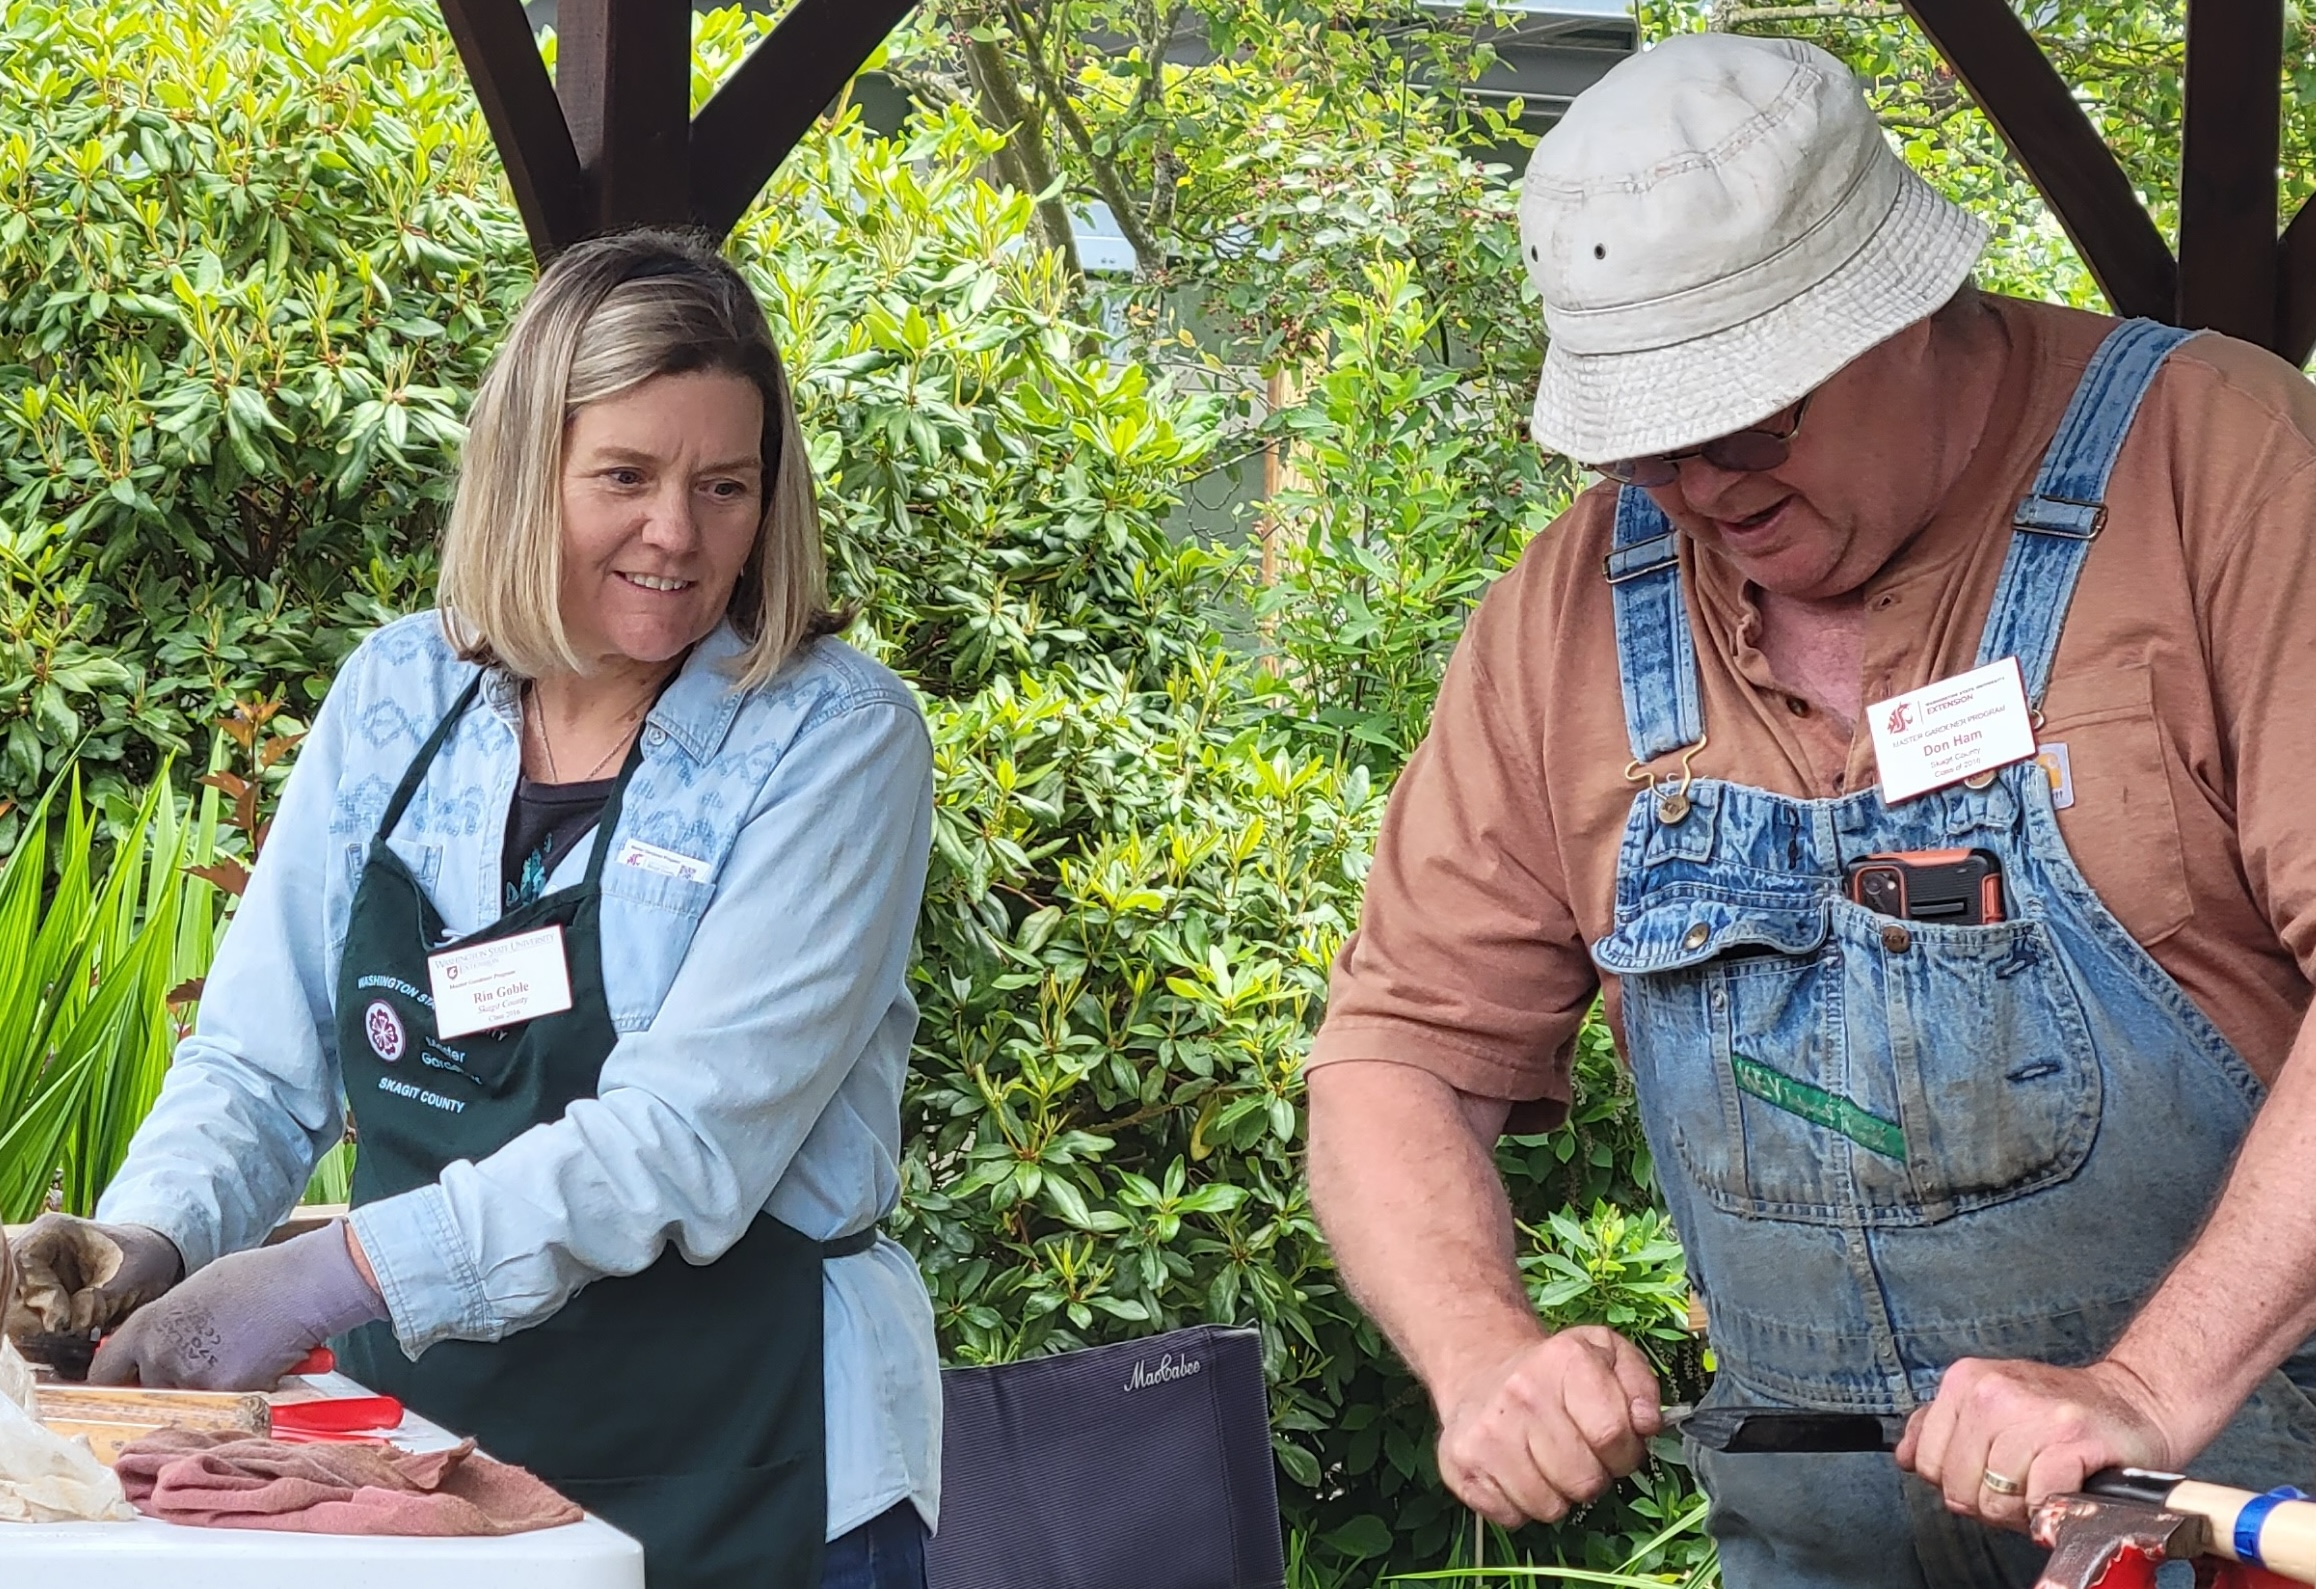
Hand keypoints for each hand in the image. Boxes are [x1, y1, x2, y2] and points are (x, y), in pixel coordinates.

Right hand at [5, 1215, 182, 1337]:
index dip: (40, 1297)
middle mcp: (32, 1259)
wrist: (154, 1263)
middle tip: (72, 1341)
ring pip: (16, 1322)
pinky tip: (72, 1356)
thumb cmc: (145, 1259)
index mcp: (50, 1234)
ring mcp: (31, 1285)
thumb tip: (71, 1323)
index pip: (22, 1265)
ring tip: (75, 1351)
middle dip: (39, 1326)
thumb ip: (102, 1298)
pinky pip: (28, 1336)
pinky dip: (48, 1350)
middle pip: (12, 1299)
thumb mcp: (133, 1275)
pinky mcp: (36, 1310)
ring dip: (43, 1342)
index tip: (65, 1322)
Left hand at [89, 1224, 384, 1390]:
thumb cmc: (257, 1278)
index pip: (104, 1372)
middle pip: (150, 1392)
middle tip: (202, 1366)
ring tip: (240, 1358)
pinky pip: (225, 1403)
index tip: (126, 1386)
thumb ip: (168, 1324)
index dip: (114, 1383)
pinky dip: (242, 1391)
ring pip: (191, 1399)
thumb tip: (155, 1346)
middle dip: (172, 1383)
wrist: (305, 1285)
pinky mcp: (229, 1395)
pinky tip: (262, 1364)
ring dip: (209, 1387)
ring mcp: (194, 1379)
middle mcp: (161, 1357)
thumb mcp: (196, 1291)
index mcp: (147, 1327)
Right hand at [1436, 1326, 1662, 1526]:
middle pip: (1584, 1480)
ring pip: (1549, 1507)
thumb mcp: (1606, 1355)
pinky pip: (1512, 1517)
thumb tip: (1649, 1423)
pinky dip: (1521, 1506)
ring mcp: (1486, 1431)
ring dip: (1558, 1495)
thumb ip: (1640, 1384)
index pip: (1613, 1435)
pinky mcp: (1461, 1463)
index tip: (1615, 1447)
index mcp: (1564, 1360)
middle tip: (1581, 1457)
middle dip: (1593, 1478)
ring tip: (1549, 1464)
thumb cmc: (1555, 1372)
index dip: (1625, 1453)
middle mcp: (1521, 1393)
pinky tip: (1519, 1473)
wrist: (1481, 1370)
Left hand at [1896, 1357, 2177, 1531]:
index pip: (1926, 1464)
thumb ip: (1942, 1429)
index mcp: (1964, 1381)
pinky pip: (2038, 1501)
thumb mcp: (1989, 1406)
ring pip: (1996, 1500)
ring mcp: (2034, 1413)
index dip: (1959, 1484)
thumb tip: (1907, 1455)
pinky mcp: (2073, 1441)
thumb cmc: (2061, 1414)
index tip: (1990, 1474)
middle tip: (2024, 1483)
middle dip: (1991, 1502)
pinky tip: (2066, 1489)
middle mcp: (1993, 1391)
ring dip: (2024, 1509)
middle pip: (1958, 1488)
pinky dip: (2051, 1510)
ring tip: (2047, 1483)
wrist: (2135, 1403)